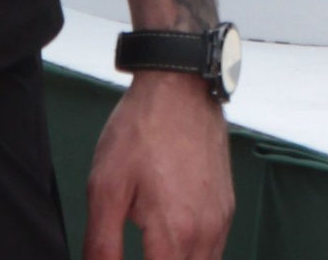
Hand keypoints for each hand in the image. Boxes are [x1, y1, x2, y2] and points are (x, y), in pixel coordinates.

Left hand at [84, 69, 231, 259]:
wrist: (180, 85)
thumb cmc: (142, 129)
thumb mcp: (105, 187)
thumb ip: (101, 246)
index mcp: (175, 232)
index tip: (117, 259)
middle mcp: (205, 233)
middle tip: (139, 251)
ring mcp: (221, 220)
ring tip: (150, 251)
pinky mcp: (226, 208)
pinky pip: (213, 253)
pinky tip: (168, 246)